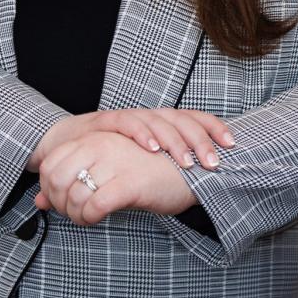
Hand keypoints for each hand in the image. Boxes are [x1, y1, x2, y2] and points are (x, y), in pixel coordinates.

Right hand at [26, 107, 232, 173]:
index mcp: (162, 123)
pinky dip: (142, 134)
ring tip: (188, 162)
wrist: (64, 144)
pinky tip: (153, 149)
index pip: (193, 118)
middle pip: (181, 119)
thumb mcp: (144, 162)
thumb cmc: (111, 155)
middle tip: (213, 162)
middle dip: (200, 140)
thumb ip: (167, 168)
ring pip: (159, 121)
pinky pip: (127, 123)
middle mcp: (148, 115)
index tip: (232, 145)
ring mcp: (128, 116)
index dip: (214, 127)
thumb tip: (204, 182)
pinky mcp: (105, 120)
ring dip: (175, 141)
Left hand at [34, 130, 199, 225]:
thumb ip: (73, 181)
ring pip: (74, 196)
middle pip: (56, 179)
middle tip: (72, 213)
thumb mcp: (108, 169)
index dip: (49, 188)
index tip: (61, 202)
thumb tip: (38, 202)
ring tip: (87, 218)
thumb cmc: (149, 171)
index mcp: (96, 138)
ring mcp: (115, 163)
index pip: (51, 164)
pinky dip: (89, 218)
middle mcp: (102, 146)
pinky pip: (94, 206)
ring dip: (75, 215)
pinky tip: (98, 218)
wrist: (191, 172)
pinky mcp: (129, 184)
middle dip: (58, 203)